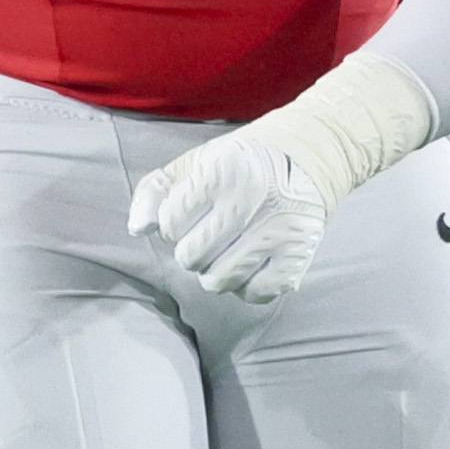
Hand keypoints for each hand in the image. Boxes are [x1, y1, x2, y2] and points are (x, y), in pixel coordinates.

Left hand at [129, 133, 329, 303]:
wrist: (311, 155)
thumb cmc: (242, 164)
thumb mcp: (198, 162)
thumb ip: (158, 190)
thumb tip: (138, 228)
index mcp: (225, 169)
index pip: (169, 222)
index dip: (175, 220)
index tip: (197, 208)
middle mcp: (254, 199)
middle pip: (191, 257)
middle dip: (193, 248)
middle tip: (213, 230)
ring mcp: (279, 231)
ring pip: (218, 281)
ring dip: (217, 270)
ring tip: (230, 247)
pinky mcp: (298, 256)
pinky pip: (254, 293)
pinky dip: (248, 284)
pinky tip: (255, 259)